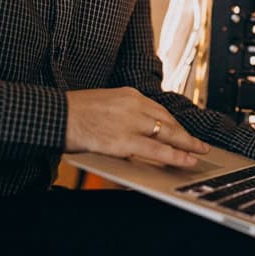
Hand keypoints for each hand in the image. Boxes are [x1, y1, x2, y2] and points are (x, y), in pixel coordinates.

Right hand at [64, 86, 209, 167]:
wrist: (56, 114)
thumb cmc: (73, 112)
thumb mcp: (103, 104)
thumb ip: (121, 115)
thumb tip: (135, 132)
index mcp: (128, 94)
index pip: (158, 109)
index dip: (173, 123)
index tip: (182, 130)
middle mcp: (134, 105)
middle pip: (168, 120)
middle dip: (186, 134)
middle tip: (199, 144)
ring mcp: (130, 122)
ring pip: (168, 134)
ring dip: (187, 144)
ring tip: (199, 153)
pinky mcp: (124, 141)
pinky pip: (157, 150)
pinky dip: (175, 156)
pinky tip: (186, 161)